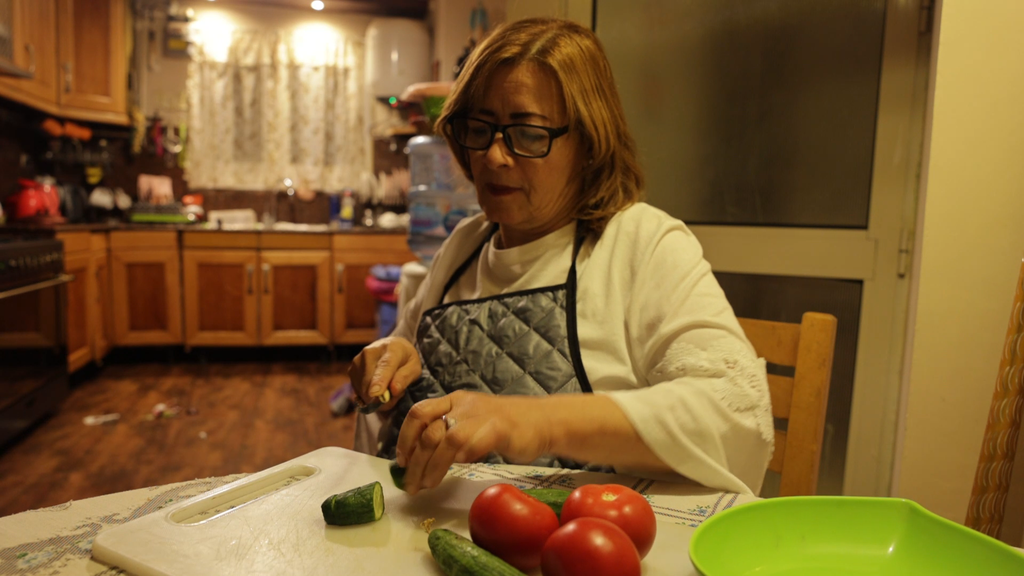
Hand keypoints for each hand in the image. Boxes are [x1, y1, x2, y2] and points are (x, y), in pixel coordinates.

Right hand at [348, 337, 420, 411]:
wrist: (390, 346)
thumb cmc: (405, 358)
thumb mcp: (414, 367)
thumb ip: (405, 378)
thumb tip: (393, 391)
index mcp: (391, 349)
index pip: (384, 366)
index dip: (379, 381)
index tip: (375, 393)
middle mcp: (370, 353)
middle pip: (370, 382)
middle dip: (382, 397)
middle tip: (395, 394)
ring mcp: (357, 361)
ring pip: (363, 390)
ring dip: (376, 398)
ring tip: (387, 388)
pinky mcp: (351, 370)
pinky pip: (358, 392)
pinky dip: (368, 396)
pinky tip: (377, 388)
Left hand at [396, 391, 552, 494]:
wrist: (543, 421)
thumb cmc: (507, 427)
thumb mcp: (472, 423)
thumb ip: (451, 434)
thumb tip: (422, 459)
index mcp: (455, 401)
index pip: (419, 412)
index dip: (405, 437)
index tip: (401, 461)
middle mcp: (463, 405)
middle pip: (427, 429)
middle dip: (414, 461)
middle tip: (411, 483)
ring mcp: (480, 416)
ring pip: (444, 440)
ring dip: (430, 467)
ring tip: (425, 486)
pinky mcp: (497, 429)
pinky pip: (469, 445)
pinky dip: (456, 461)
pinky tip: (451, 474)